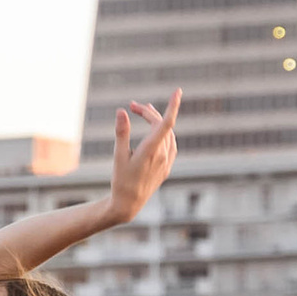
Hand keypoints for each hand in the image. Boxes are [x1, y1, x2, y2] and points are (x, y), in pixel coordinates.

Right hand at [107, 92, 179, 220]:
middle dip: (148, 112)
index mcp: (151, 151)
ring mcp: (167, 162)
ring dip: (156, 121)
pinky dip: (164, 133)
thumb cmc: (120, 180)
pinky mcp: (166, 167)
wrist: (128, 204)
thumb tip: (122, 111)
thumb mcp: (118, 155)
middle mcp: (163, 155)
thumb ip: (122, 132)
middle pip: (161, 125)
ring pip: (167, 134)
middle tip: (132, 106)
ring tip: (143, 111)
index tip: (178, 91)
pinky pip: (171, 144)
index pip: (166, 123)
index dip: (173, 106)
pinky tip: (156, 130)